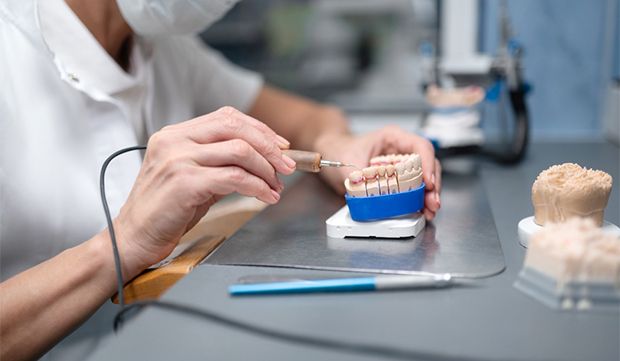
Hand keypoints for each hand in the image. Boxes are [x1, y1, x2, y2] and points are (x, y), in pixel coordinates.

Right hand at [113, 106, 295, 278]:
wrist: (132, 238)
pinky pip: (234, 177)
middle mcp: (174, 140)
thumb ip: (220, 162)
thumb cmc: (164, 211)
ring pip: (239, 150)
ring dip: (266, 169)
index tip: (279, 146)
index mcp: (175, 134)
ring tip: (276, 186)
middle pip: (236, 127)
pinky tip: (265, 196)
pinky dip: (257, 187)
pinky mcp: (185, 182)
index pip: (226, 117)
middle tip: (287, 165)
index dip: (259, 129)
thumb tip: (262, 160)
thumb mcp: (192, 177)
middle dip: (269, 145)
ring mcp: (178, 159)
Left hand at [314, 126, 440, 220]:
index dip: (427, 164)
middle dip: (433, 185)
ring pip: (424, 179)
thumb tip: (362, 189)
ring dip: (428, 195)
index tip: (427, 182)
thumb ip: (354, 175)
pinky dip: (418, 200)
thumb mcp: (346, 161)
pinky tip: (421, 211)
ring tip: (429, 211)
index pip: (420, 146)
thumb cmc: (339, 149)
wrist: (330, 156)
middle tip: (432, 202)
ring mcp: (400, 166)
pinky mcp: (397, 181)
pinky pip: (412, 190)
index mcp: (392, 138)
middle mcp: (400, 151)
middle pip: (427, 165)